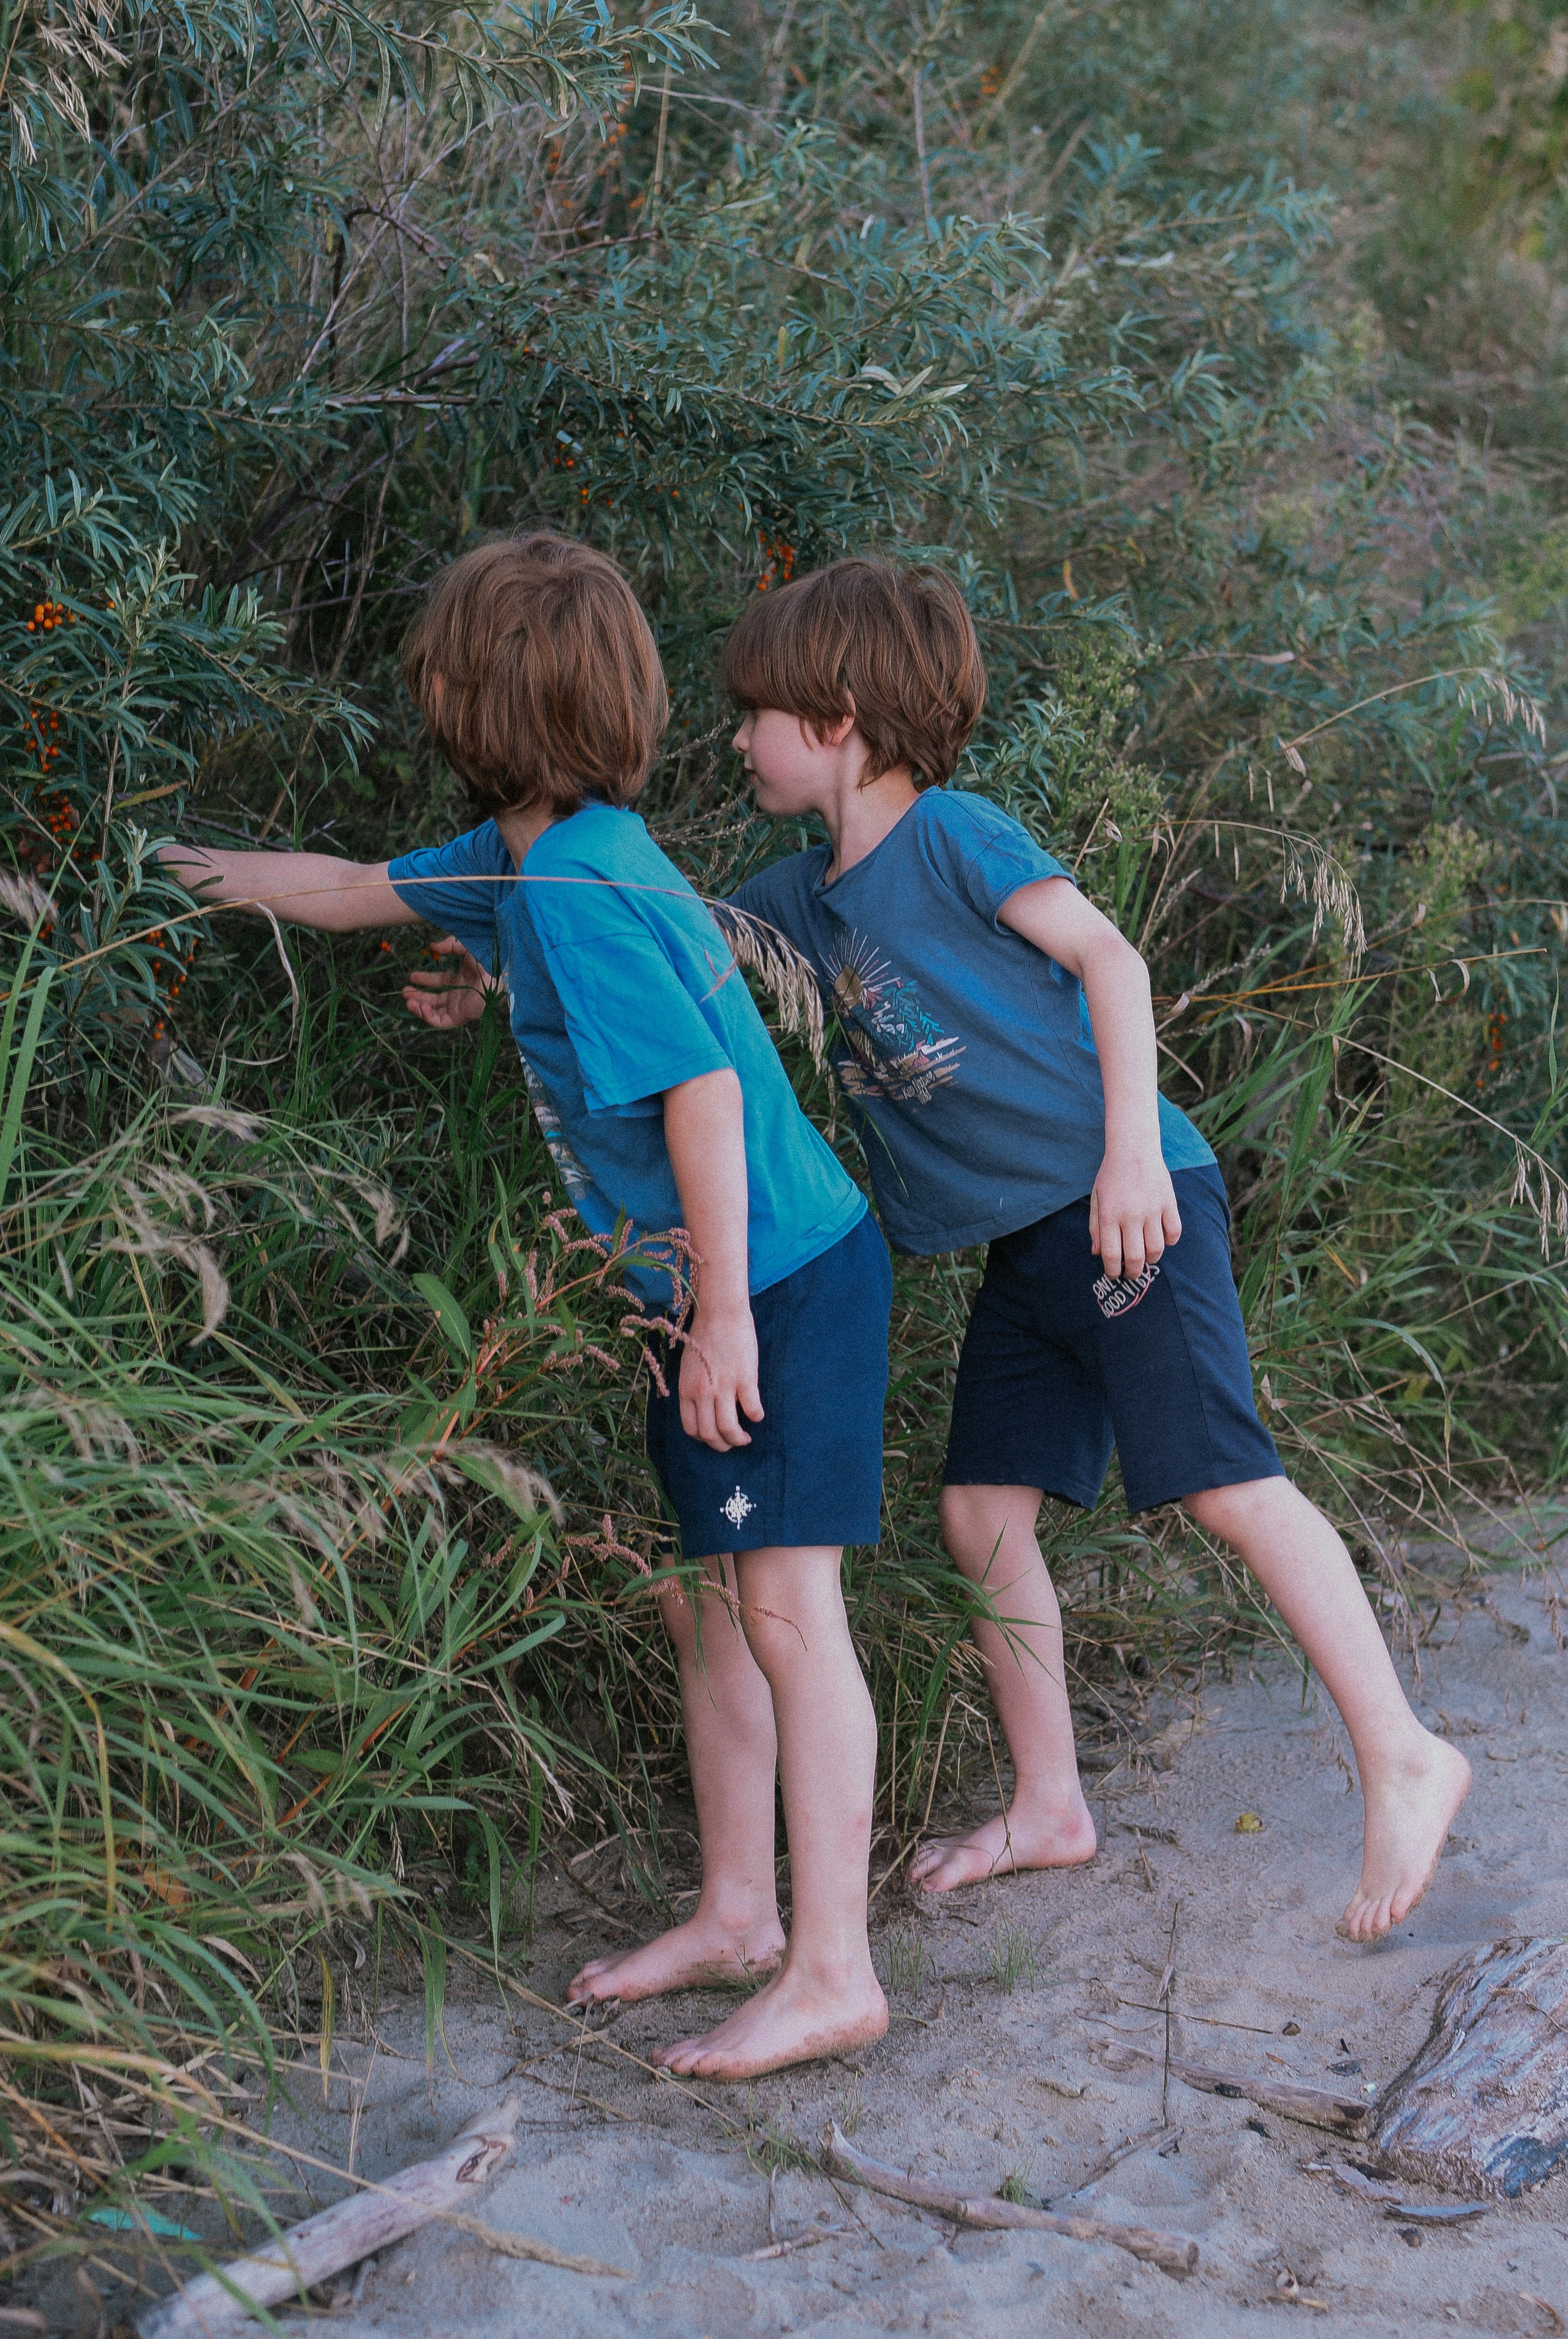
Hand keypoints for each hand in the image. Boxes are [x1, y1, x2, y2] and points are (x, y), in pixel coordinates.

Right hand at [401, 936, 496, 1031]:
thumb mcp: (465, 947)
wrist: (498, 973)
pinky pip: (441, 1022)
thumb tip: (432, 947)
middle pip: (434, 999)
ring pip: (435, 1013)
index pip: (439, 982)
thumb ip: (449, 945)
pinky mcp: (461, 1016)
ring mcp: (459, 1006)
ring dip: (419, 1008)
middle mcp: (458, 994)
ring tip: (408, 1000)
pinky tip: (421, 1007)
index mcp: (460, 979)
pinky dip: (428, 1017)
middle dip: (418, 996)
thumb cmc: (486, 959)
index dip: (424, 980)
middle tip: (404, 991)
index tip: (411, 976)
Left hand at [679, 1304, 763, 1452]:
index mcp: (686, 1389)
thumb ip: (693, 1387)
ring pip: (728, 1428)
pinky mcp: (744, 1379)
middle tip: (732, 1443)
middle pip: (709, 1434)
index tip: (714, 1437)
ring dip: (738, 1439)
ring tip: (745, 1438)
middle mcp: (702, 1392)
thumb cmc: (705, 1334)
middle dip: (722, 1445)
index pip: (690, 1428)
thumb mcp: (689, 1365)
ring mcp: (723, 1386)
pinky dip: (756, 1417)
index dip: (703, 1438)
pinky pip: (752, 1409)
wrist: (721, 1312)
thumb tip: (703, 1407)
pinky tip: (758, 1414)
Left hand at [1089, 1150, 1182, 1280]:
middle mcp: (1131, 1215)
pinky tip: (1162, 1239)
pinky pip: (1174, 1232)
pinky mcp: (1169, 1203)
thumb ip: (1095, 1227)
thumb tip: (1097, 1253)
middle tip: (1131, 1273)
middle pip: (1136, 1257)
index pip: (1112, 1254)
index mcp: (1109, 1215)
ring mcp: (1152, 1209)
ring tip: (1146, 1257)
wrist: (1134, 1148)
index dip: (1113, 1270)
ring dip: (1151, 1259)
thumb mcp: (1096, 1198)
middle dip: (1133, 1272)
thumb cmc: (1111, 1175)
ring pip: (1156, 1249)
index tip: (1114, 1273)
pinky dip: (1170, 1241)